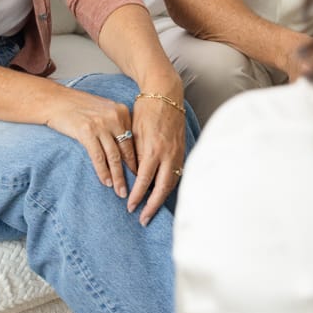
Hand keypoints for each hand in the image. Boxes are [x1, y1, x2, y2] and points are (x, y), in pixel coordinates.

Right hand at [42, 83, 137, 197]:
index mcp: (121, 111)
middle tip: (136, 188)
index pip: (133, 140)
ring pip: (114, 157)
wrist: (57, 101)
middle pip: (126, 150)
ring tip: (121, 192)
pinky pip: (98, 157)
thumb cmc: (80, 107)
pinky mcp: (86, 132)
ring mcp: (100, 125)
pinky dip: (103, 172)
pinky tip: (106, 183)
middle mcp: (114, 117)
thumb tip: (125, 149)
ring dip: (118, 177)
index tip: (141, 174)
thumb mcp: (104, 109)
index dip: (137, 159)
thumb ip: (116, 124)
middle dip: (131, 171)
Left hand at [127, 91, 186, 225]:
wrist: (166, 93)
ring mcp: (177, 152)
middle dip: (152, 206)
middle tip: (143, 219)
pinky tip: (162, 192)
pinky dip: (170, 185)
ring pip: (172, 183)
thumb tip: (133, 175)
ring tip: (152, 209)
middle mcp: (167, 154)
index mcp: (153, 149)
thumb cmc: (146, 109)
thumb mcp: (134, 131)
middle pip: (162, 188)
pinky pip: (177, 173)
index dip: (137, 196)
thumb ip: (135, 154)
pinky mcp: (182, 150)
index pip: (144, 181)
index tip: (130, 207)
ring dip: (162, 198)